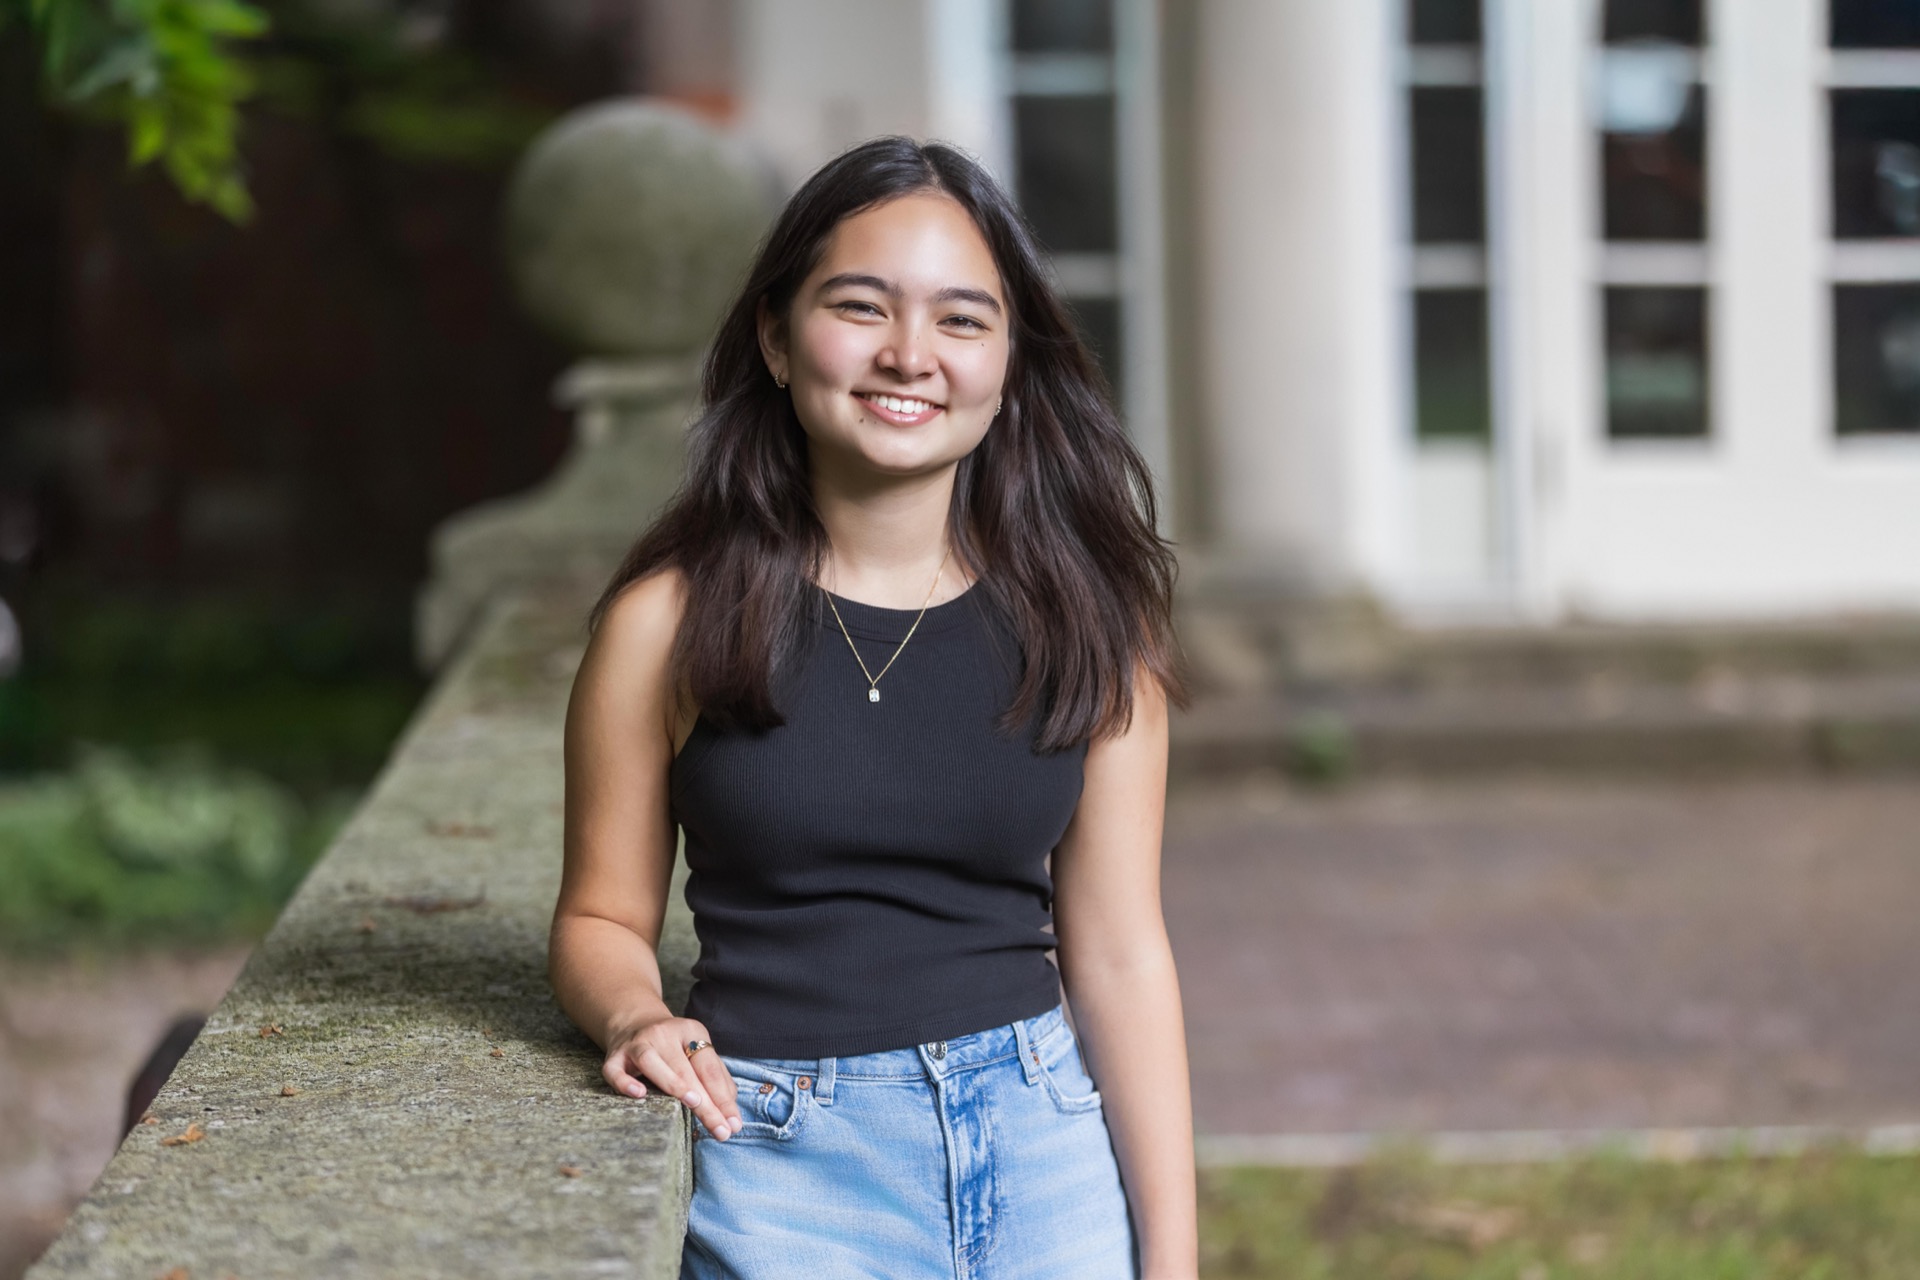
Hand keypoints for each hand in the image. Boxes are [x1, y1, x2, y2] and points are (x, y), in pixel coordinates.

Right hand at [602, 1015, 745, 1140]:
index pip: (710, 1068)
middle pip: (686, 1070)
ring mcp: (636, 1044)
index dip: (723, 1097)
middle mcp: (663, 1034)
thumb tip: (730, 1108)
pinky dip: (625, 1082)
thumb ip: (715, 1077)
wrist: (634, 1022)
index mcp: (690, 1031)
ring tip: (693, 1104)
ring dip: (673, 1083)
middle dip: (706, 1103)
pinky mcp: (614, 1056)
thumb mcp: (697, 1052)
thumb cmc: (673, 1047)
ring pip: (651, 1062)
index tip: (734, 1124)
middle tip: (720, 1130)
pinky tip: (639, 1094)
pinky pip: (615, 1070)